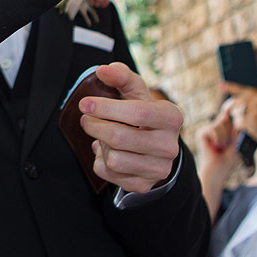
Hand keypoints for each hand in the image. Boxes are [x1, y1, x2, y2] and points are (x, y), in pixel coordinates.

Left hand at [78, 63, 182, 193]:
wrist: (157, 148)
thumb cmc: (144, 114)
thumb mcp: (137, 93)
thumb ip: (121, 77)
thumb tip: (103, 70)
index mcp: (171, 117)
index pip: (137, 113)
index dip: (107, 108)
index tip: (84, 104)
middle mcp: (170, 146)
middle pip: (120, 138)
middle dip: (95, 126)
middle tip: (86, 119)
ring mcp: (159, 168)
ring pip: (114, 159)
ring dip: (100, 145)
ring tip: (101, 136)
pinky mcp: (145, 185)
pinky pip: (110, 175)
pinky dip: (101, 161)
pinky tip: (108, 152)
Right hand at [195, 107, 238, 174]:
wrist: (218, 170)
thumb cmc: (227, 159)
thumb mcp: (236, 141)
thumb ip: (234, 129)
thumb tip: (232, 117)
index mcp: (221, 130)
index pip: (227, 117)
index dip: (231, 115)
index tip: (235, 111)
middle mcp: (212, 128)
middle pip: (224, 119)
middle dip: (229, 132)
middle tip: (227, 144)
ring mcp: (206, 130)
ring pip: (219, 125)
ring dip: (224, 138)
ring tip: (221, 146)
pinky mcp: (201, 134)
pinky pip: (213, 129)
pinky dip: (218, 138)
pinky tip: (216, 146)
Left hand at [218, 82, 256, 157]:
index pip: (243, 90)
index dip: (230, 87)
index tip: (220, 85)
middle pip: (236, 101)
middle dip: (229, 107)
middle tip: (225, 112)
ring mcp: (255, 110)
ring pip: (236, 112)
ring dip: (236, 119)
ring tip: (242, 124)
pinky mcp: (252, 120)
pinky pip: (238, 122)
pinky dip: (239, 127)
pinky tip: (245, 131)